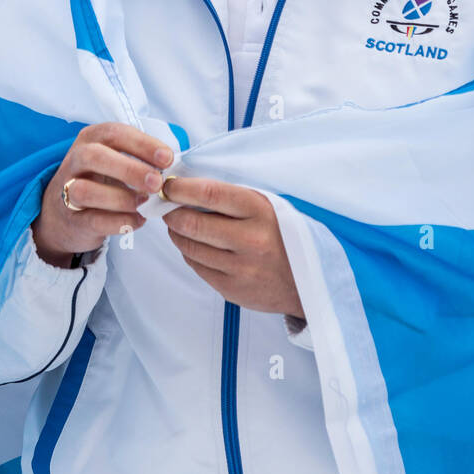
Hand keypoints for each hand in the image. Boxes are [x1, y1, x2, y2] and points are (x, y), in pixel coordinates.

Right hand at [32, 122, 173, 266]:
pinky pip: (93, 220)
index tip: (167, 159)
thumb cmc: (101, 179)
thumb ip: (141, 158)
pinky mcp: (70, 218)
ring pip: (86, 190)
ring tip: (144, 203)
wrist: (64, 213)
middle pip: (95, 157)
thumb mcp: (116, 159)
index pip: (115, 134)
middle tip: (156, 183)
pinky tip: (137, 221)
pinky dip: (119, 222)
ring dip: (121, 198)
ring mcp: (67, 189)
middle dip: (129, 169)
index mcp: (92, 138)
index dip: (143, 145)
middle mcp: (76, 159)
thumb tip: (173, 165)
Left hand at [162, 177, 304, 319]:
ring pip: (190, 247)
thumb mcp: (269, 206)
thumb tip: (189, 187)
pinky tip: (193, 244)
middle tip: (166, 207)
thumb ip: (233, 198)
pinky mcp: (232, 289)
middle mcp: (250, 240)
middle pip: (193, 223)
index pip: (210, 194)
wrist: (308, 281)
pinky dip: (189, 252)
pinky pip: (197, 267)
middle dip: (171, 212)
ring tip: (177, 225)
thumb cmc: (283, 234)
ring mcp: (240, 268)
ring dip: (176, 233)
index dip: (182, 188)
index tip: (168, 185)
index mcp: (260, 211)